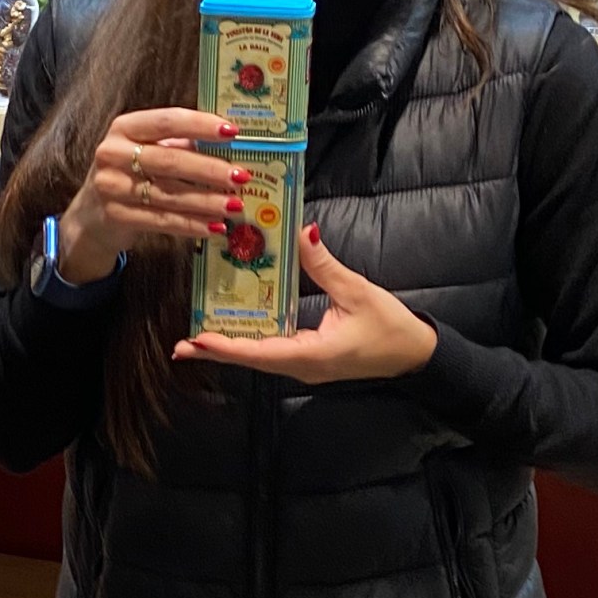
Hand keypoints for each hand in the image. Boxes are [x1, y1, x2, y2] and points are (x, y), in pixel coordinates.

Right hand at [55, 107, 245, 282]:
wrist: (91, 214)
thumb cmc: (130, 174)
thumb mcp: (146, 150)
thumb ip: (180, 145)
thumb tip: (230, 147)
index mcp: (124, 128)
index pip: (167, 121)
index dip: (201, 125)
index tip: (233, 132)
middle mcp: (113, 153)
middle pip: (170, 160)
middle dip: (210, 170)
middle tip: (241, 176)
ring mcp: (111, 186)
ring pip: (168, 194)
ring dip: (207, 201)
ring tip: (235, 205)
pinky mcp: (115, 216)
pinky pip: (162, 221)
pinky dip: (192, 224)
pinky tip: (215, 226)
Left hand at [175, 225, 436, 382]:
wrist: (416, 356)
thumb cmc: (391, 328)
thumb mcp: (358, 292)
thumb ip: (324, 265)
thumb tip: (302, 231)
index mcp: (312, 354)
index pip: (260, 353)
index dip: (227, 346)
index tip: (198, 339)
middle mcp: (302, 366)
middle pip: (251, 360)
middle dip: (216, 350)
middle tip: (181, 344)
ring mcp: (305, 366)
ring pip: (259, 359)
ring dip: (229, 348)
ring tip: (197, 339)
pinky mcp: (310, 360)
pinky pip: (273, 352)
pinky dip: (250, 343)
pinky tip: (233, 332)